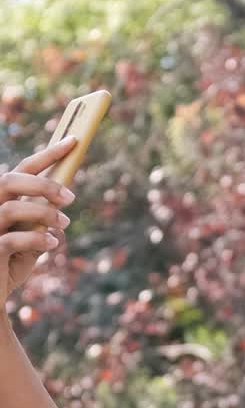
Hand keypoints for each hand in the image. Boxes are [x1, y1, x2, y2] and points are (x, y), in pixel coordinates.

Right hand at [0, 137, 75, 305]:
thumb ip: (40, 220)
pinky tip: (53, 244)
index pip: (21, 169)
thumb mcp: (29, 241)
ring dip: (43, 213)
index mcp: (0, 200)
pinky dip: (36, 239)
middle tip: (71, 197)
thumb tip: (64, 196)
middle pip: (11, 180)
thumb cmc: (9, 266)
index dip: (47, 154)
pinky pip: (11, 239)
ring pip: (11, 207)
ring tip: (64, 224)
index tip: (73, 142)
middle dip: (44, 185)